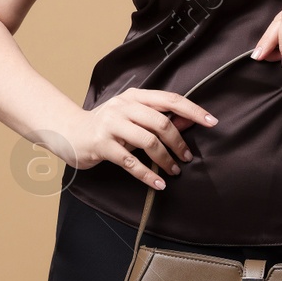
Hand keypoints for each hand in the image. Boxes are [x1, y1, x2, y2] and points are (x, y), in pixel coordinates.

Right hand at [55, 90, 216, 189]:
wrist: (69, 131)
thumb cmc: (107, 125)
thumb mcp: (133, 116)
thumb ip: (160, 116)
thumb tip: (191, 119)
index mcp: (134, 96)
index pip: (170, 99)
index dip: (193, 110)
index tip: (212, 122)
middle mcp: (123, 107)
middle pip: (160, 122)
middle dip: (179, 142)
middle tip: (186, 157)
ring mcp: (111, 125)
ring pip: (148, 142)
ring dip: (166, 159)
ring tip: (174, 171)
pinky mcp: (102, 145)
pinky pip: (130, 161)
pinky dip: (147, 174)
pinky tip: (158, 183)